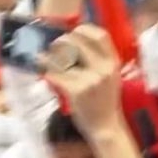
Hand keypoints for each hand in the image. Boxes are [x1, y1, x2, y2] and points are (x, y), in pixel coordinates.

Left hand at [43, 23, 121, 139]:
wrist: (106, 128)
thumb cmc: (105, 103)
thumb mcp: (111, 78)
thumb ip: (99, 61)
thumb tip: (76, 42)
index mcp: (113, 63)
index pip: (100, 35)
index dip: (84, 29)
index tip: (73, 32)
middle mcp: (103, 69)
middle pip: (78, 41)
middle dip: (62, 41)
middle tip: (54, 46)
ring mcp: (90, 80)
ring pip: (63, 57)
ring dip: (50, 55)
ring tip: (45, 58)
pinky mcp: (76, 91)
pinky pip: (56, 74)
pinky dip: (46, 70)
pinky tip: (43, 71)